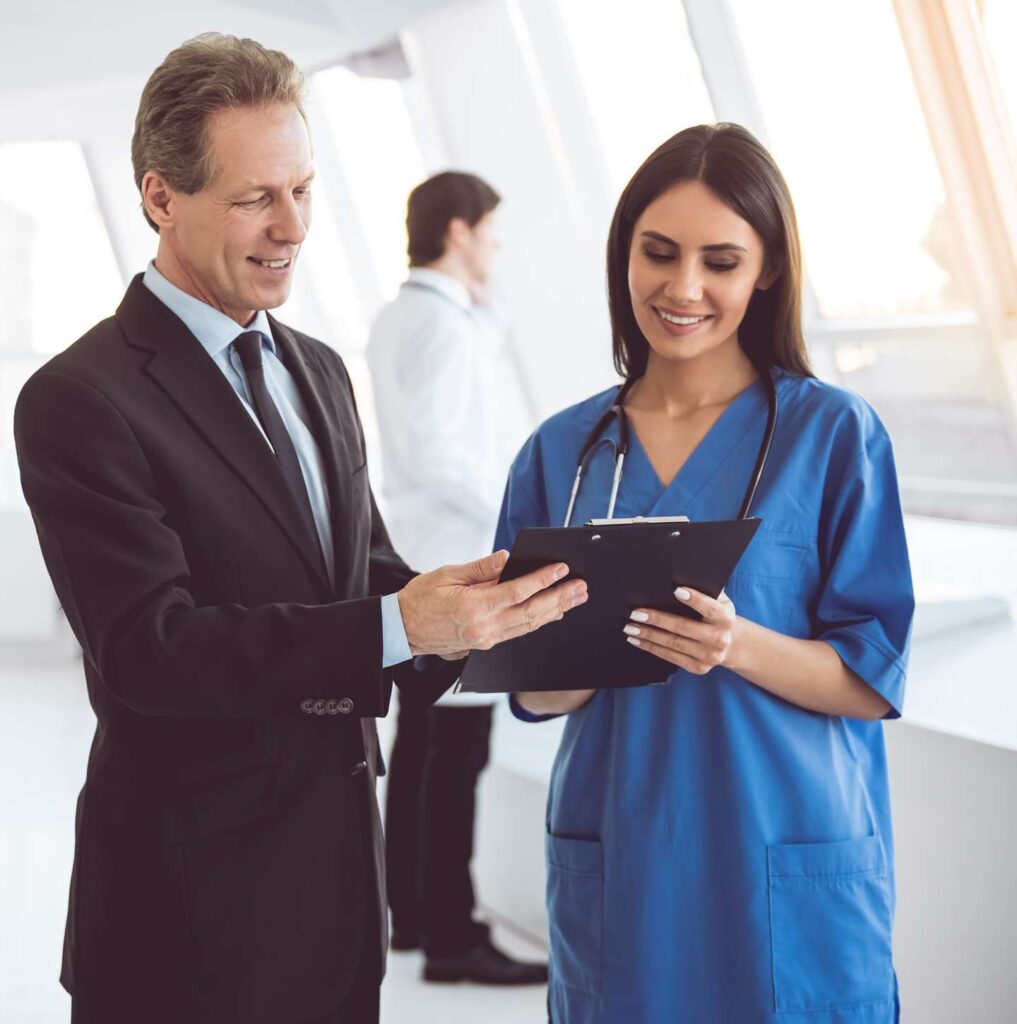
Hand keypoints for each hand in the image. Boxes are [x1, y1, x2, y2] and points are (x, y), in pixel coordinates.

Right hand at [398, 550, 587, 657]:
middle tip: (580, 587)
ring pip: (529, 625)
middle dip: (559, 598)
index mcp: (473, 607)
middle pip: (531, 612)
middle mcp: (484, 627)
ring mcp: (486, 639)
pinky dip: (538, 622)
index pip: (518, 592)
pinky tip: (552, 614)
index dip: (542, 580)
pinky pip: (518, 632)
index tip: (561, 569)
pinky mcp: (486, 644)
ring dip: (555, 611)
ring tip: (574, 599)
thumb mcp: (448, 574)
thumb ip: (481, 568)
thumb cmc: (420, 599)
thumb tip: (507, 558)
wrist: (402, 629)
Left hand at [623, 587, 736, 674]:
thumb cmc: (717, 615)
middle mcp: (719, 638)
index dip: (695, 599)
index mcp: (725, 617)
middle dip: (657, 619)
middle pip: (684, 627)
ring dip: (648, 635)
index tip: (676, 590)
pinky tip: (637, 640)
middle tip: (635, 613)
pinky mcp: (698, 667)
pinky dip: (651, 648)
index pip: (710, 608)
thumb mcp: (719, 601)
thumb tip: (676, 579)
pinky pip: (671, 657)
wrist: (732, 644)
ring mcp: (709, 656)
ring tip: (630, 627)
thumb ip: (704, 590)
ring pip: (673, 644)